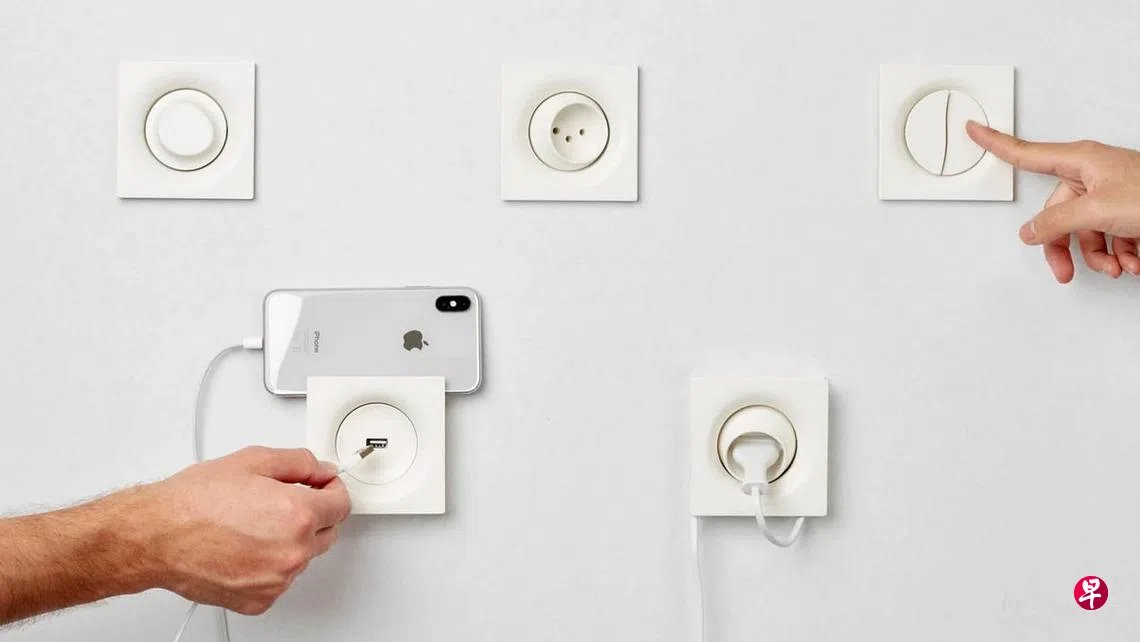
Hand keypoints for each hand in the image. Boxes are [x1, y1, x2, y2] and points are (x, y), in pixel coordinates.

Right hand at [130, 447, 349, 614]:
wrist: (157, 536)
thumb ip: (300, 463)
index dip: (332, 490)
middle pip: (328, 532)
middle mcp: (293, 551)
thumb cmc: (195, 502)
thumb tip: (321, 470)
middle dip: (314, 515)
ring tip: (253, 525)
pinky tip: (244, 547)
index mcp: (299, 514)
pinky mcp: (260, 600)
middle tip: (283, 502)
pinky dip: (269, 564)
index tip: (323, 486)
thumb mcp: (254, 461)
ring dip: (290, 541)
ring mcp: (277, 579)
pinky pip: (279, 579)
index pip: (342, 504)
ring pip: (303, 557)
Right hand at [966, 121, 1139, 282]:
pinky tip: (1132, 260)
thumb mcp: (1096, 211)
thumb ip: (1056, 223)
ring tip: (1116, 265)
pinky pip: (1107, 237)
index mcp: (1081, 162)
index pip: (1026, 153)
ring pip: (1082, 231)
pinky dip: (1118, 254)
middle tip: (1065, 271)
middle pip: (1057, 213)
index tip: (974, 129)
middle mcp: (1093, 175)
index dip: (996, 143)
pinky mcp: (1128, 211)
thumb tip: (1032, 232)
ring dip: (1097, 256)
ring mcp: (1111, 193)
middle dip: (1065, 247)